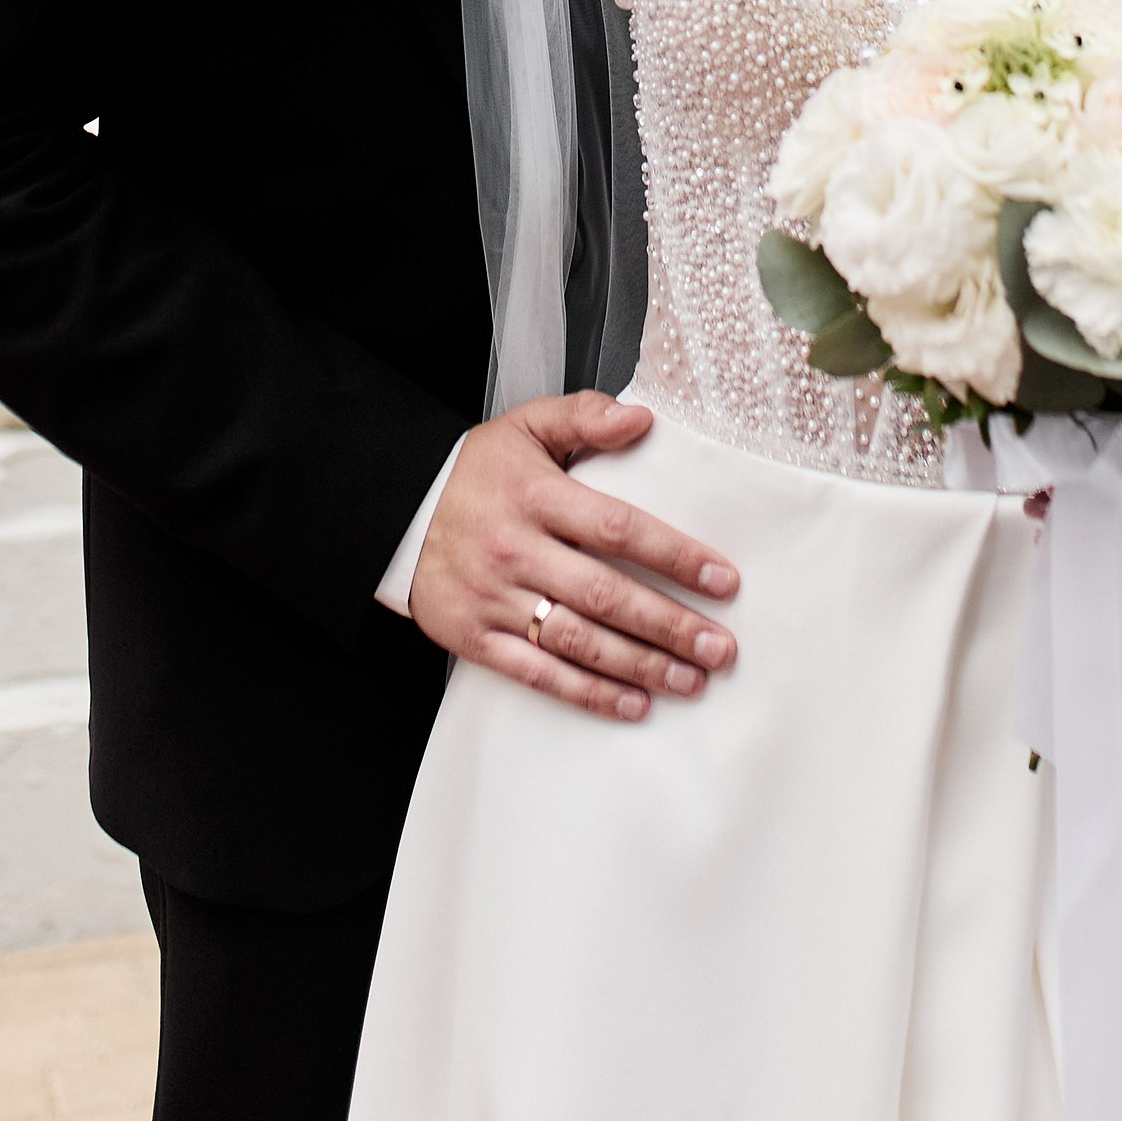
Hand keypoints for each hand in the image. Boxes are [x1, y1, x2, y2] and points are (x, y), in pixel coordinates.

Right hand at [408, 392, 739, 721]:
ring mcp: (495, 598)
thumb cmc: (478, 471)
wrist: (399, 512)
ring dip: (640, 666)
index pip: (616, 527)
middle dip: (669, 625)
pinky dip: (588, 693)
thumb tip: (641, 418)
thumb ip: (584, 416)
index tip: (722, 579)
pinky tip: (632, 704)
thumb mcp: (527, 425)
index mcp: (535, 494)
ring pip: (578, 641)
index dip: (673, 555)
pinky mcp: (476, 638)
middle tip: (720, 648)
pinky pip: (539, 674)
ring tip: (691, 681)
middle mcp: (517, 548)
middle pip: (605, 594)